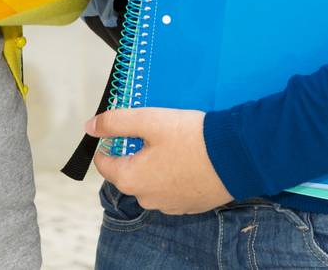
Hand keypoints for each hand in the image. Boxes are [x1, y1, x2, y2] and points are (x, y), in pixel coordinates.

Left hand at [87, 108, 233, 214]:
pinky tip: (188, 157)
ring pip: (151, 180)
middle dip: (135, 151)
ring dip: (155, 163)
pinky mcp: (189, 206)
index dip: (109, 141)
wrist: (237, 157)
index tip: (125, 127)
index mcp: (130, 179)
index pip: (103, 163)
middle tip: (154, 130)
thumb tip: (90, 127)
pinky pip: (171, 188)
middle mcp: (146, 199)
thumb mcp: (149, 120)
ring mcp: (169, 206)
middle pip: (128, 172)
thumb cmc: (191, 137)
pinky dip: (174, 174)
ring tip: (174, 142)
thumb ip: (115, 122)